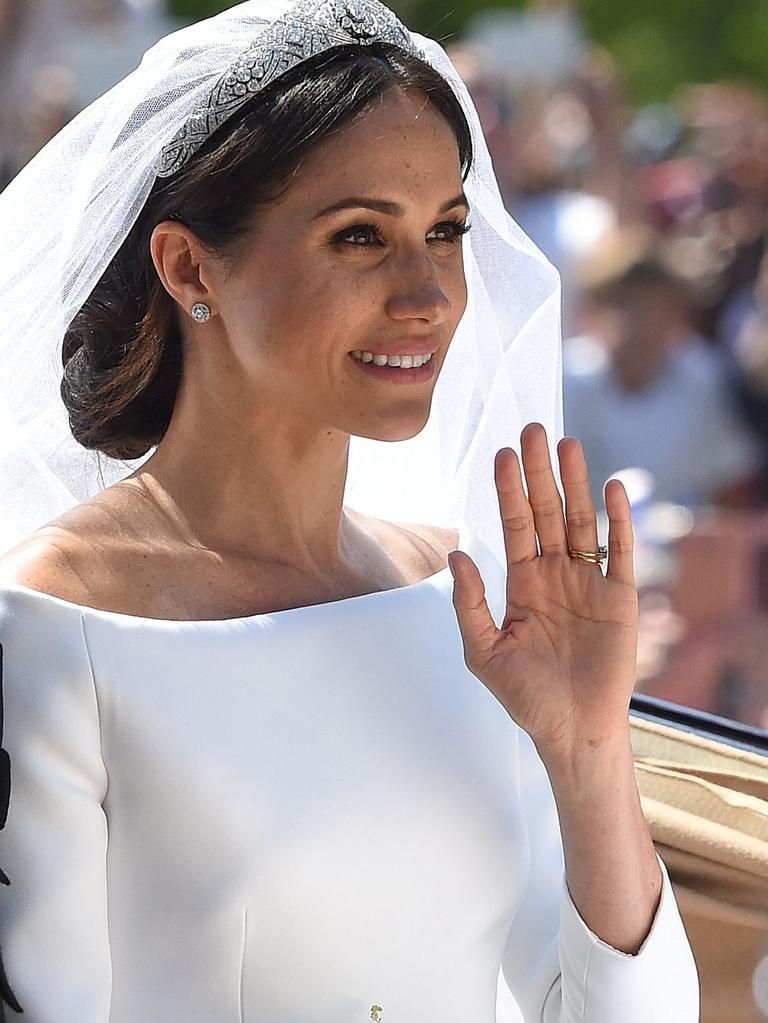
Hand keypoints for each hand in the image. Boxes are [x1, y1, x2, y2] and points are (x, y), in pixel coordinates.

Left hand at [448, 423, 637, 759]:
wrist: (571, 730)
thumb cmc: (526, 696)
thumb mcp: (484, 651)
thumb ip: (469, 603)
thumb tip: (457, 551)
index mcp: (522, 583)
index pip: (515, 525)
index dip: (509, 490)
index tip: (502, 453)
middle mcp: (555, 574)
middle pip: (547, 512)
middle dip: (539, 472)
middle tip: (533, 429)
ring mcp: (589, 582)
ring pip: (581, 521)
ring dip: (576, 483)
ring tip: (567, 444)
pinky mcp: (620, 597)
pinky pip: (620, 551)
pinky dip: (619, 520)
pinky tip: (612, 488)